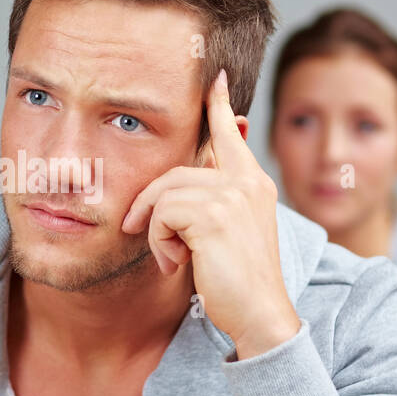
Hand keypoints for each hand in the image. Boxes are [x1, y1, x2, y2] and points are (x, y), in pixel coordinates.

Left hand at [121, 67, 299, 358]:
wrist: (261, 316)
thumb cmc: (238, 282)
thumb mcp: (228, 234)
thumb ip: (212, 204)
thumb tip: (176, 191)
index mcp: (253, 183)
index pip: (231, 134)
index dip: (219, 106)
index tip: (213, 79)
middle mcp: (246, 182)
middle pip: (175, 172)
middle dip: (149, 202)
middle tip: (134, 229)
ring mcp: (232, 196)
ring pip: (164, 193)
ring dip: (155, 230)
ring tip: (170, 258)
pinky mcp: (213, 216)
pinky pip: (163, 213)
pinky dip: (159, 241)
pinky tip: (175, 264)